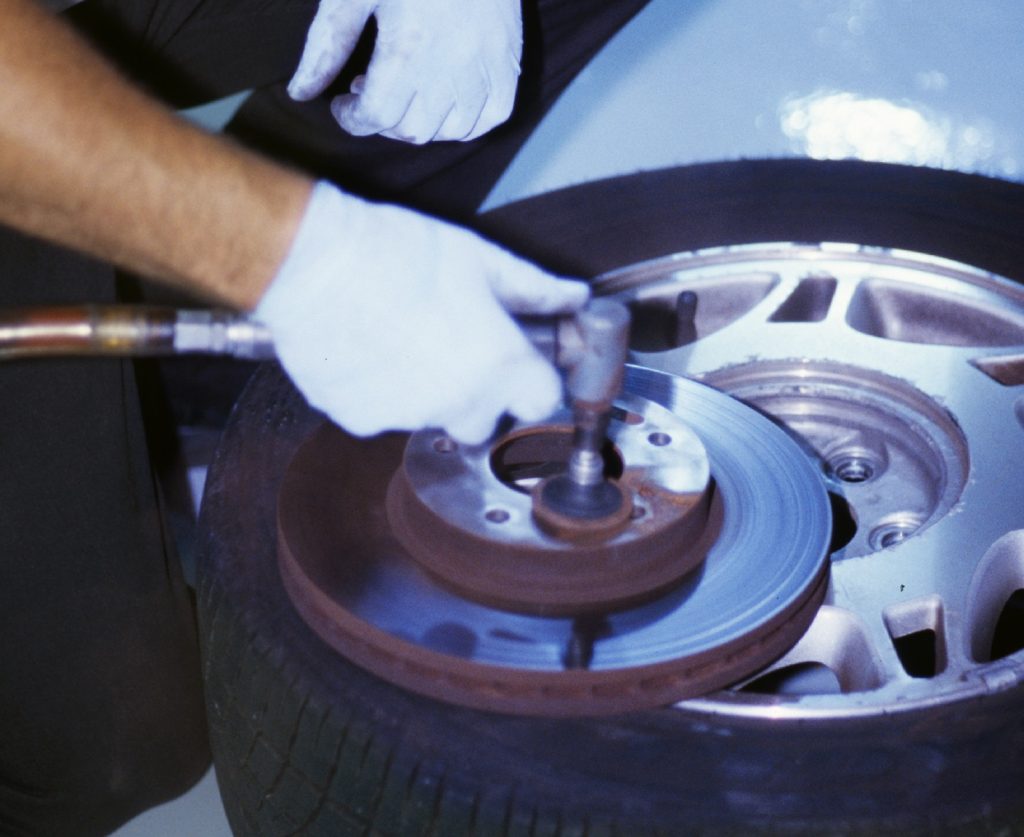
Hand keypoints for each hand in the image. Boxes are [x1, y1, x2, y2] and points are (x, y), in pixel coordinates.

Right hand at [254, 182, 588, 442]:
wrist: (315, 263)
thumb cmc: (399, 253)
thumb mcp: (481, 259)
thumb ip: (535, 289)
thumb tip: (573, 297)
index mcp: (499, 365)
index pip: (544, 400)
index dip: (535, 380)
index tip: (523, 363)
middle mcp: (459, 402)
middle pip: (486, 420)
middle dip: (480, 393)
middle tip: (457, 347)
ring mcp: (408, 417)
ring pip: (433, 417)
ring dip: (429, 391)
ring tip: (405, 336)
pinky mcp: (361, 420)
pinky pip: (384, 415)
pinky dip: (382, 392)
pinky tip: (370, 348)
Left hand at [287, 0, 521, 143]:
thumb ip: (327, 44)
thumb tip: (300, 93)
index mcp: (409, 45)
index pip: (377, 116)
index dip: (352, 119)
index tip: (343, 105)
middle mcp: (451, 64)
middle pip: (410, 130)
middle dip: (382, 121)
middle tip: (371, 92)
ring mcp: (485, 66)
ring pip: (449, 130)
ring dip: (421, 124)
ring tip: (406, 95)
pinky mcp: (508, 62)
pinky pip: (490, 117)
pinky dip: (465, 120)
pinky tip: (443, 100)